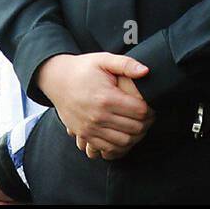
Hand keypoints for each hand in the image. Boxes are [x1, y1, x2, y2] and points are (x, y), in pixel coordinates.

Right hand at [37, 53, 154, 156]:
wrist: (57, 80)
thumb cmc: (83, 69)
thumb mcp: (104, 60)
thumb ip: (126, 64)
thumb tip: (146, 71)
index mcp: (106, 97)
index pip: (140, 111)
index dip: (150, 109)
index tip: (152, 105)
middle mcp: (98, 116)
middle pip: (135, 128)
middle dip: (146, 123)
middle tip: (149, 116)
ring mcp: (90, 128)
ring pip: (124, 141)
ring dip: (136, 136)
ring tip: (139, 126)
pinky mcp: (84, 135)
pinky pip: (108, 149)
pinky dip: (120, 145)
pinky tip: (125, 134)